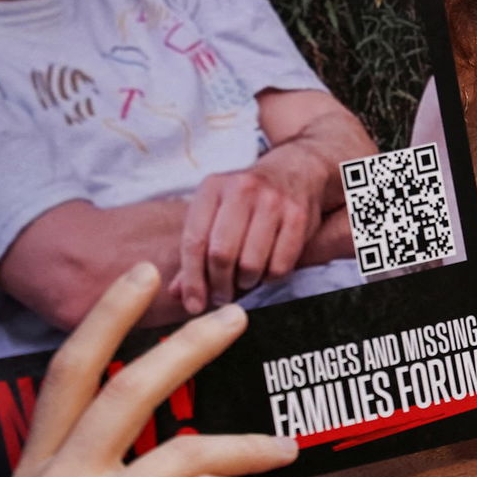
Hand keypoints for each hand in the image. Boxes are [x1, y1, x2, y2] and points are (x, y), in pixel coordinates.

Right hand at [12, 263, 298, 476]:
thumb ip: (102, 458)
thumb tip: (168, 393)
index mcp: (35, 472)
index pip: (67, 374)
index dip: (105, 319)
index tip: (143, 272)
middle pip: (131, 392)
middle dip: (189, 347)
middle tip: (237, 318)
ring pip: (187, 455)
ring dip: (246, 450)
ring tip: (279, 456)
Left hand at [176, 146, 332, 313]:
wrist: (293, 171)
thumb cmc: (245, 201)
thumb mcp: (214, 213)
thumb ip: (196, 252)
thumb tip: (179, 293)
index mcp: (212, 187)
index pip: (194, 241)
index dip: (192, 280)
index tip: (193, 305)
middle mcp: (242, 188)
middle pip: (221, 254)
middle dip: (219, 285)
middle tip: (221, 297)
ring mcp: (272, 200)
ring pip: (250, 264)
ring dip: (245, 283)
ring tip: (243, 280)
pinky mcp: (297, 215)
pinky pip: (280, 265)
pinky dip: (270, 278)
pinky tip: (266, 269)